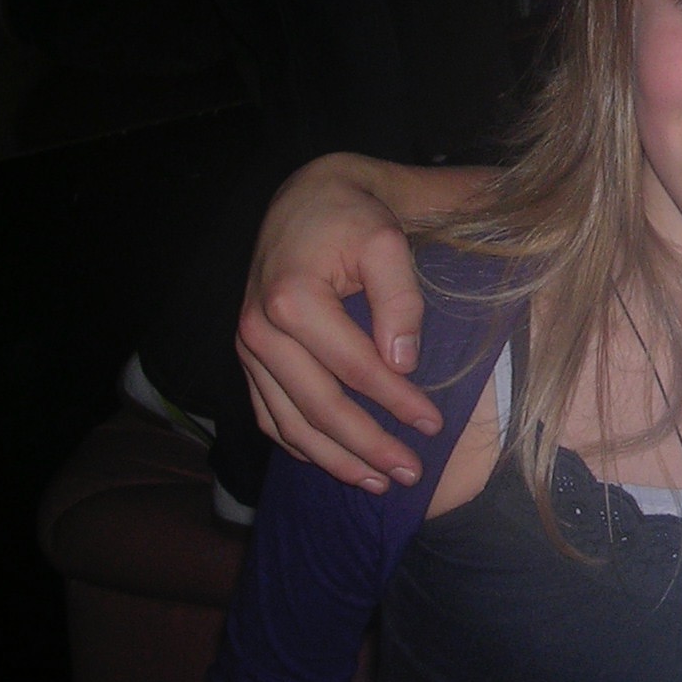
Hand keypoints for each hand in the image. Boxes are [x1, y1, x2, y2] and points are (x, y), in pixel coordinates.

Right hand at [238, 156, 441, 490]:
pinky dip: (298, 445)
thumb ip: (400, 299)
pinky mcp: (248, 356)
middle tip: (411, 474)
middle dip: (367, 447)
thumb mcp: (387, 240)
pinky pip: (268, 413)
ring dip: (333, 460)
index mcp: (293, 300)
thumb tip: (403, 364)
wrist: (305, 197)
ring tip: (379, 484)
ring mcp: (247, 347)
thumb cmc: (353, 217)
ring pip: (289, 423)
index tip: (434, 426)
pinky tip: (331, 462)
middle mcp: (259, 330)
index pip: (355, 369)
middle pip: (319, 407)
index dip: (397, 402)